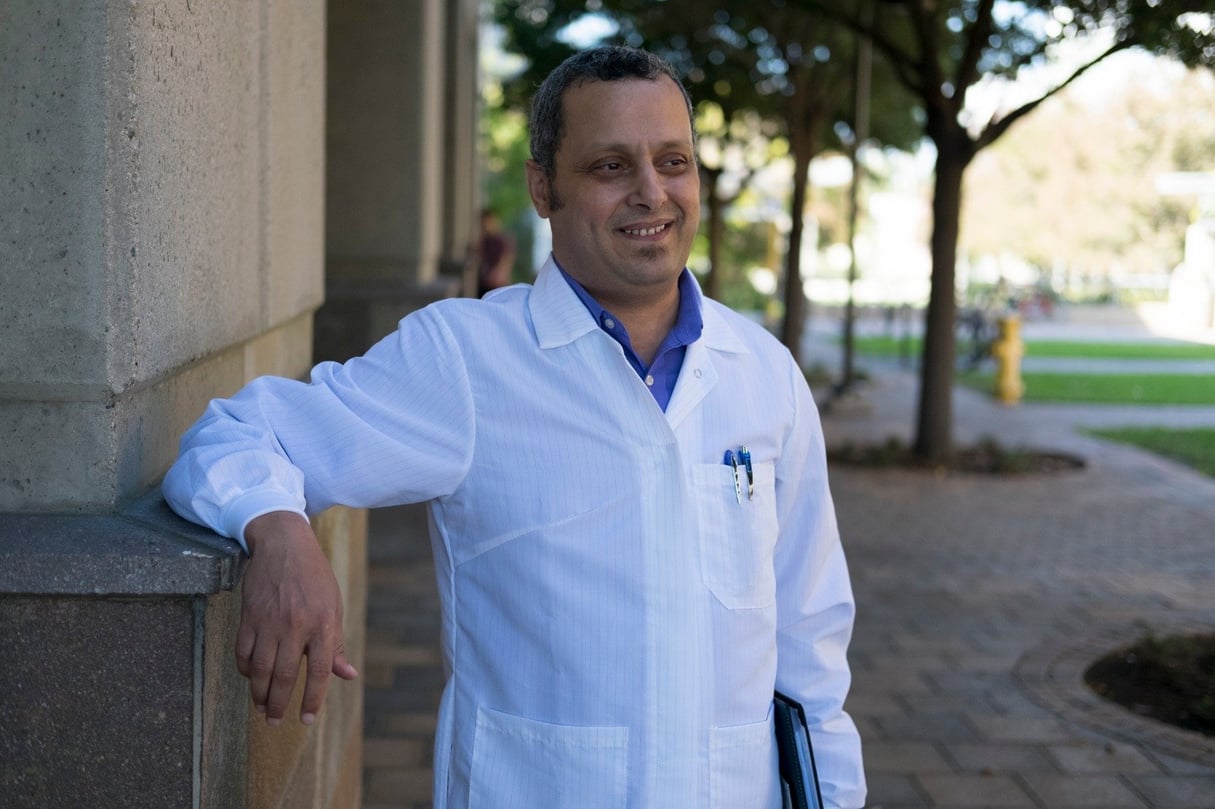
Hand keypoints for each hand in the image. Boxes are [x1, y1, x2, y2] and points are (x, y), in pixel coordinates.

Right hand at [235, 511, 358, 725]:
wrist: (284, 545)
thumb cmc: (315, 578)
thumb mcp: (333, 606)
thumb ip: (336, 644)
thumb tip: (348, 675)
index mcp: (323, 624)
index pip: (320, 671)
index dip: (313, 699)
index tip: (306, 719)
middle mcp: (296, 626)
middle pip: (285, 676)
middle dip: (279, 703)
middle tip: (275, 721)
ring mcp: (270, 622)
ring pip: (260, 669)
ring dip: (259, 693)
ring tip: (262, 707)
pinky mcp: (249, 617)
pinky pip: (243, 652)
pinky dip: (245, 670)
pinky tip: (250, 678)